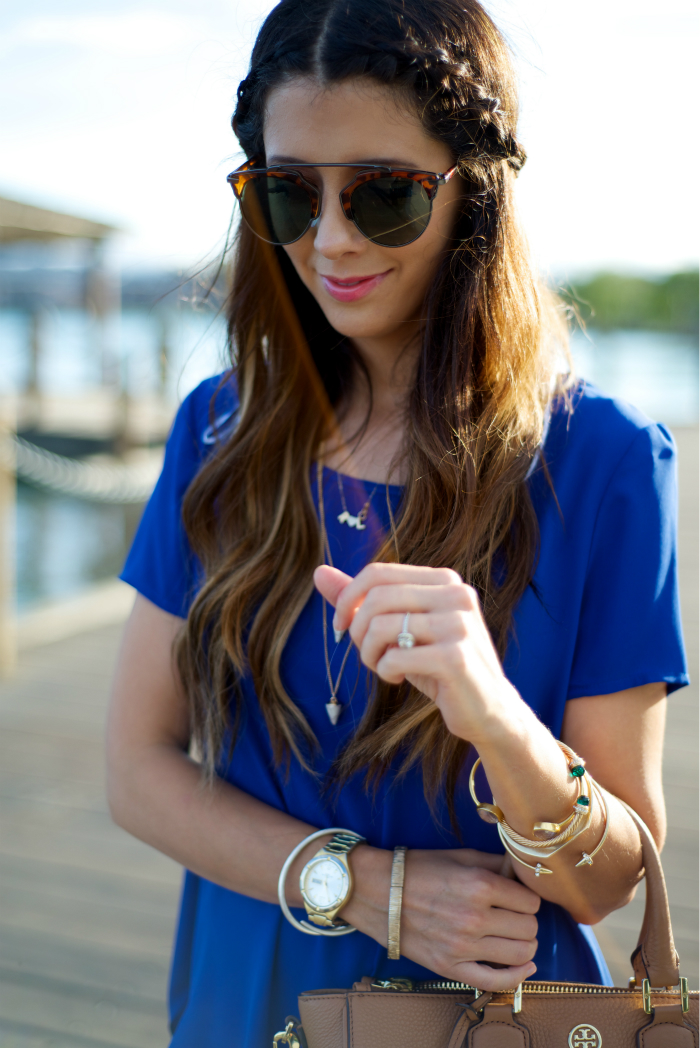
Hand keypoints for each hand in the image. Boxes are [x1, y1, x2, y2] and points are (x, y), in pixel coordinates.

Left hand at [314, 562, 520, 743]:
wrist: (488, 710)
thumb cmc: (438, 665)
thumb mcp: (400, 629)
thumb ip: (362, 599)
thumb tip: (319, 572)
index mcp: (445, 580)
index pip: (379, 572)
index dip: (348, 598)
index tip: (339, 626)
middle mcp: (457, 594)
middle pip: (377, 597)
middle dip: (357, 629)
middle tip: (365, 653)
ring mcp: (459, 625)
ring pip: (382, 626)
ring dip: (369, 654)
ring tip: (382, 666)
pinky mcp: (456, 658)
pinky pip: (395, 657)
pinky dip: (385, 671)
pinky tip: (399, 678)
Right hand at [344, 846, 538, 989]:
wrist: (377, 891)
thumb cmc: (419, 869)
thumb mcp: (460, 856)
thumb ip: (497, 864)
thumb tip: (523, 873)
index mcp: (479, 884)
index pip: (530, 902)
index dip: (528, 898)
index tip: (519, 897)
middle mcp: (475, 917)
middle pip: (529, 929)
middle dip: (527, 921)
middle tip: (515, 915)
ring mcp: (463, 946)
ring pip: (520, 954)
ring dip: (525, 945)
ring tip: (514, 935)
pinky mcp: (451, 967)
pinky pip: (496, 981)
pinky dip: (517, 976)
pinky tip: (525, 966)